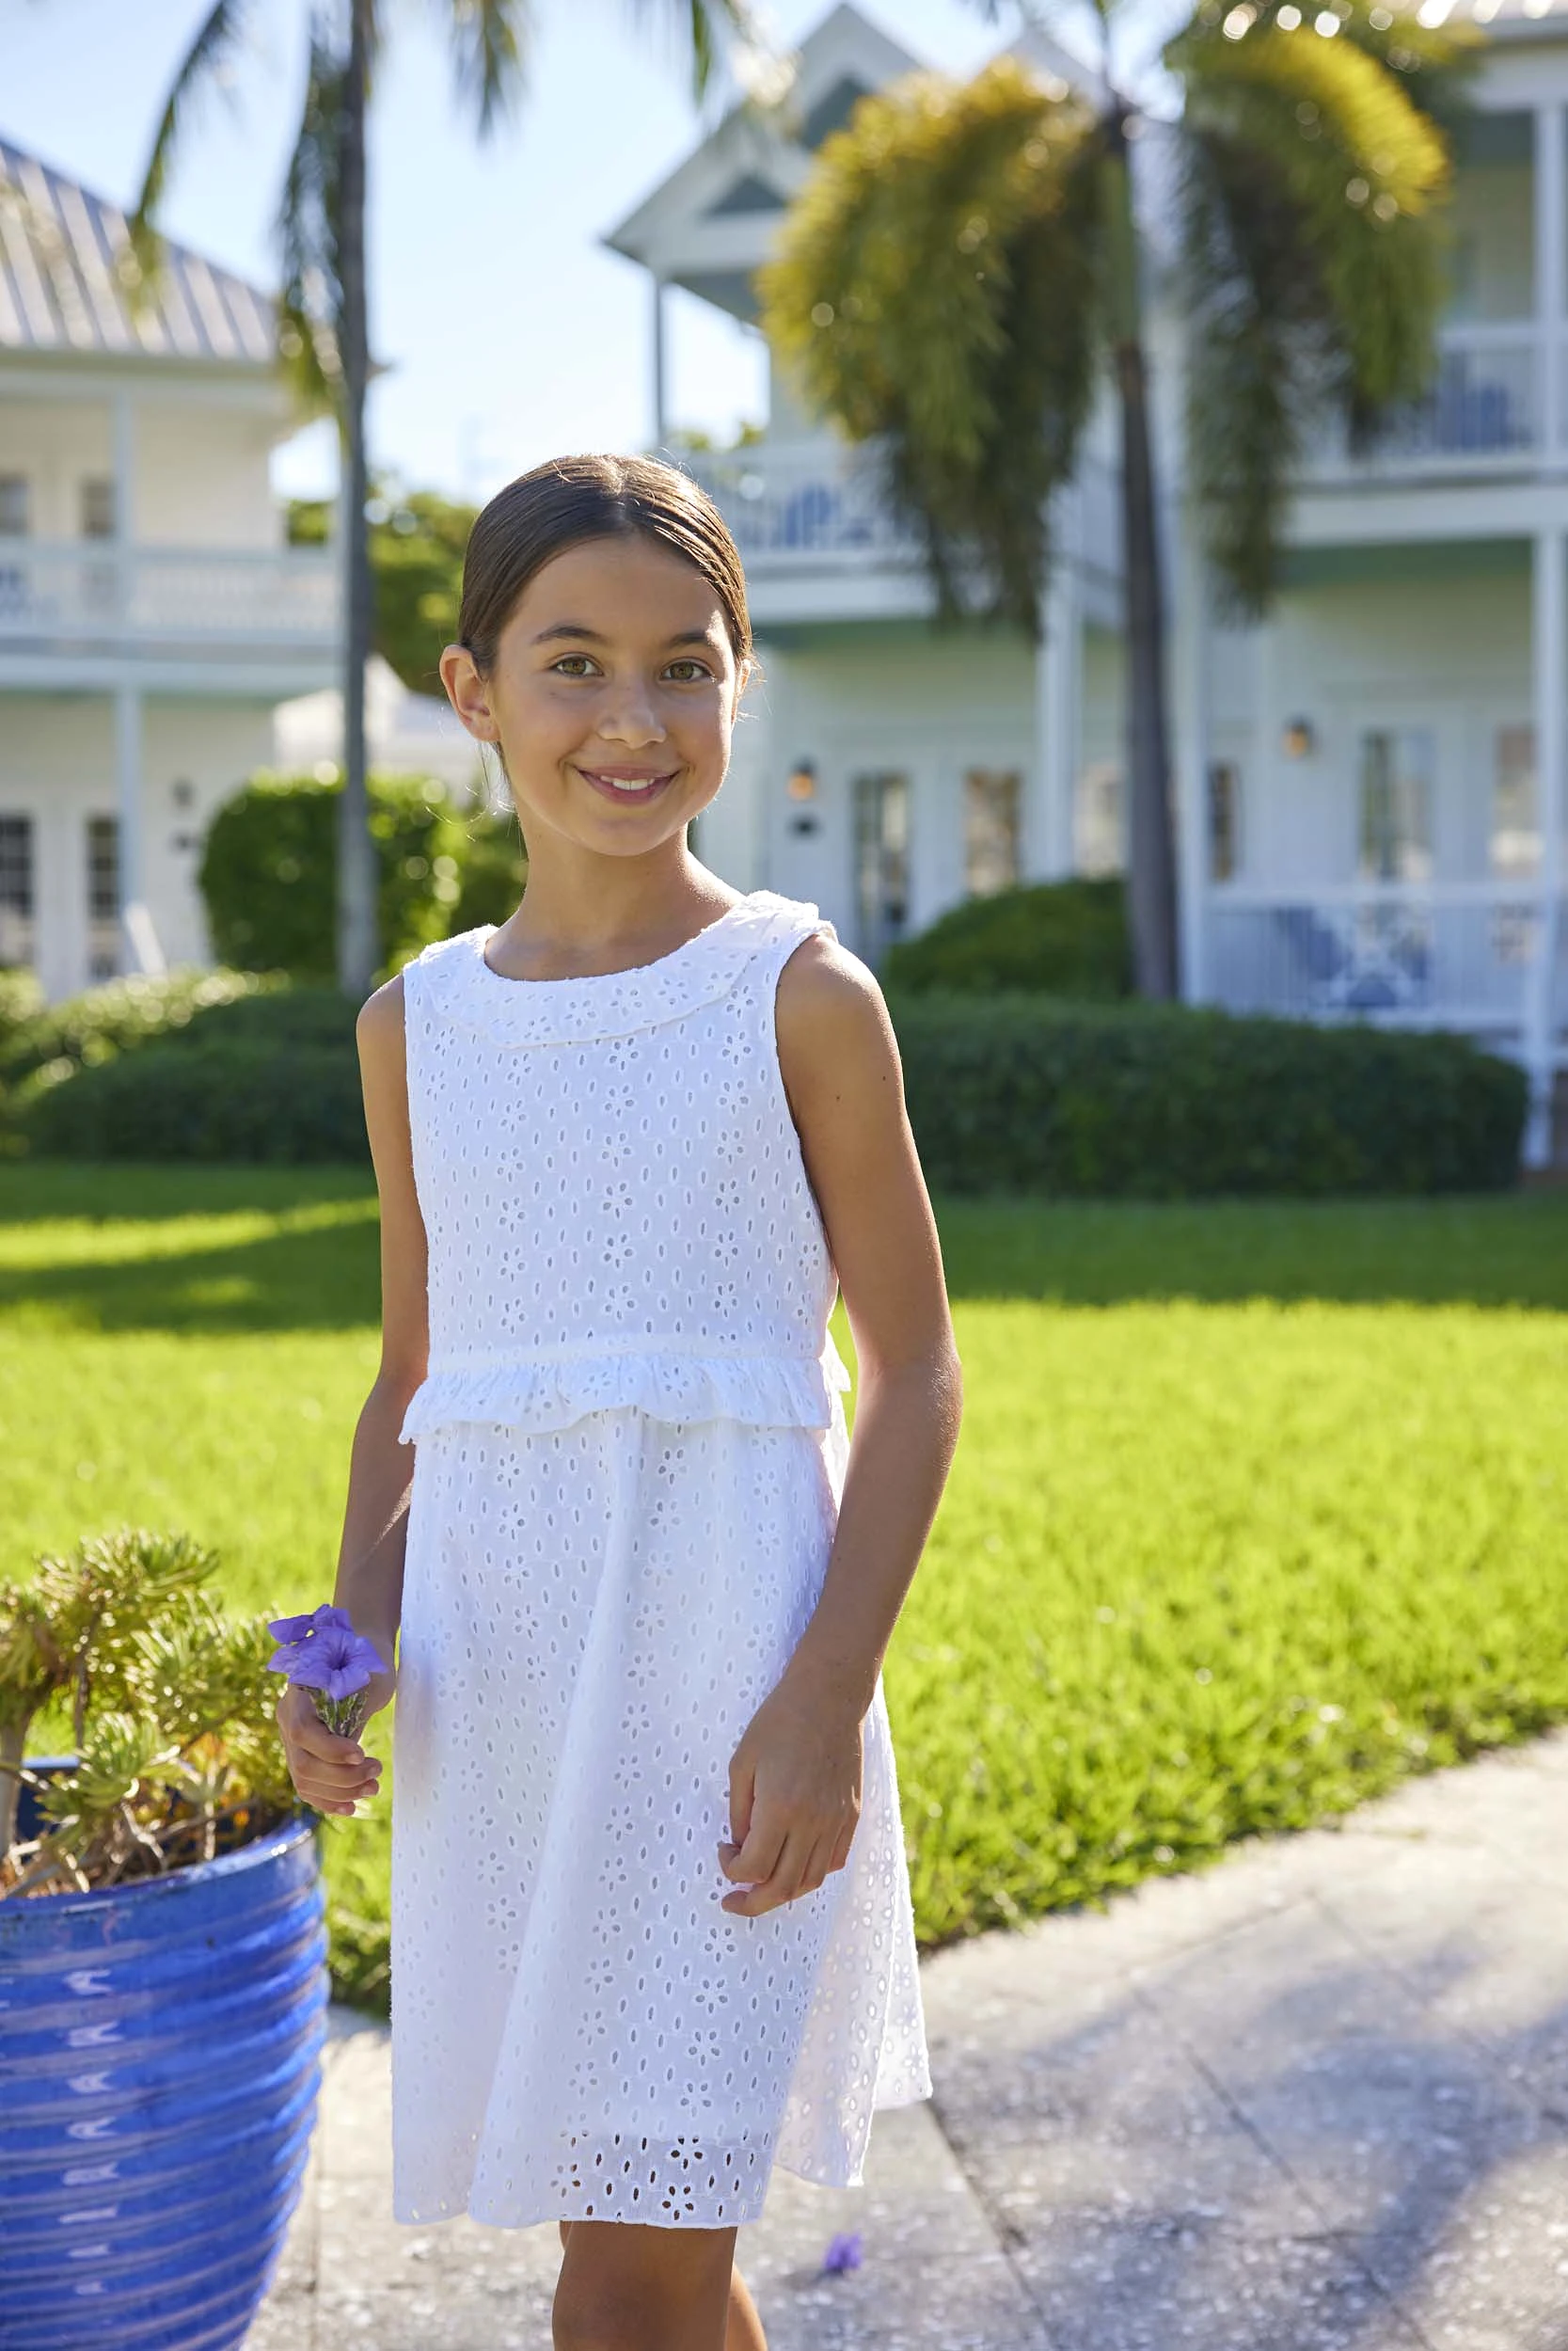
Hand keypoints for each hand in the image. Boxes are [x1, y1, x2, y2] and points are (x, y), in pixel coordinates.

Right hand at [276, 1649, 396, 1818]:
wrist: (356, 1654)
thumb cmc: (367, 1662)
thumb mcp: (367, 1676)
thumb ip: (356, 1709)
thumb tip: (353, 1751)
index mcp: (298, 1695)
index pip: (303, 1732)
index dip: (331, 1750)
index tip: (362, 1755)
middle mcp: (287, 1719)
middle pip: (303, 1764)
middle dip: (343, 1777)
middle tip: (377, 1771)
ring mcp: (291, 1739)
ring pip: (305, 1780)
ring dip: (341, 1791)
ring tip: (373, 1787)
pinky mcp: (302, 1754)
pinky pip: (308, 1786)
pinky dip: (329, 1799)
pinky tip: (352, 1805)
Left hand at [719, 1675, 862, 1917]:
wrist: (829, 1697)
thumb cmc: (779, 1722)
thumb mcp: (743, 1762)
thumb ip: (740, 1812)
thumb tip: (741, 1847)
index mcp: (780, 1808)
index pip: (753, 1868)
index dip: (731, 1870)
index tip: (723, 1852)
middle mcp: (811, 1822)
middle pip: (782, 1887)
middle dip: (753, 1902)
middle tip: (734, 1900)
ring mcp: (836, 1821)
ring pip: (811, 1881)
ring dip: (782, 1892)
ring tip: (763, 1886)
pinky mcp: (851, 1815)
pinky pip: (833, 1861)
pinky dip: (811, 1873)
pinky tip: (794, 1862)